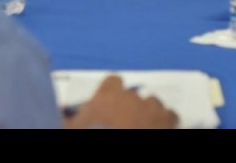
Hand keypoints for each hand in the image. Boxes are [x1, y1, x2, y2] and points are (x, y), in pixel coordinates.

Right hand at [63, 75, 178, 128]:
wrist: (111, 153)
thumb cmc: (90, 133)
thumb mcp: (71, 127)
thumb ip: (69, 117)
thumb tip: (64, 113)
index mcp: (106, 97)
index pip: (113, 82)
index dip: (112, 93)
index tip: (110, 104)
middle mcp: (130, 98)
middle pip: (134, 96)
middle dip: (131, 108)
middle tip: (126, 125)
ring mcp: (151, 109)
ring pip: (154, 103)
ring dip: (150, 114)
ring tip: (145, 127)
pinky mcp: (166, 122)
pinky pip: (172, 116)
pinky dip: (167, 122)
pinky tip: (161, 129)